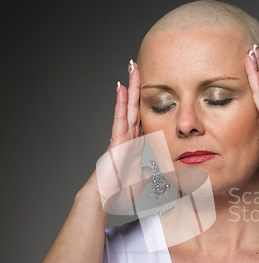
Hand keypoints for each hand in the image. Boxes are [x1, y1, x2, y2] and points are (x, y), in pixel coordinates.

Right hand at [88, 60, 149, 213]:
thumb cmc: (118, 191)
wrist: (105, 197)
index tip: (149, 88)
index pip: (142, 118)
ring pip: (127, 106)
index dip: (144, 102)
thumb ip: (144, 172)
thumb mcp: (139, 180)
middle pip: (134, 106)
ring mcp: (121, 136)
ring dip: (131, 86)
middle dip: (137, 86)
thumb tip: (148, 169)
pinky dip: (121, 102)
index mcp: (134, 144)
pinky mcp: (116, 139)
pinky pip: (120, 117)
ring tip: (132, 67)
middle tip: (138, 66)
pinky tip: (121, 86)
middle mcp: (128, 136)